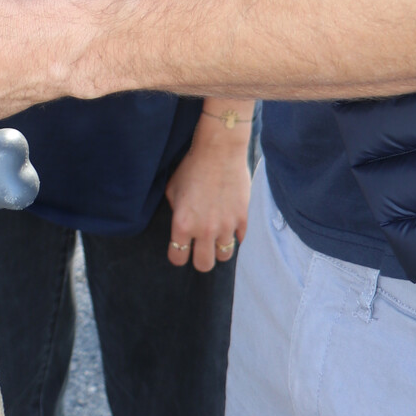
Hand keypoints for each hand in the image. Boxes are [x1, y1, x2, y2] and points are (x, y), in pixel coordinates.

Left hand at [163, 110, 252, 271]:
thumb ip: (175, 212)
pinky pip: (240, 240)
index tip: (182, 248)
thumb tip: (182, 225)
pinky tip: (230, 223)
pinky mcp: (243, 219)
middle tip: (201, 247)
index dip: (178, 255)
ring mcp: (226, 226)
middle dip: (200, 258)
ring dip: (219, 247)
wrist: (219, 150)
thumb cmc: (192, 166)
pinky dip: (235, 235)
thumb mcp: (172, 189)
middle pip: (204, 265)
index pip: (178, 258)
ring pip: (224, 256)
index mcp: (182, 224)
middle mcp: (203, 230)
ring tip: (217, 235)